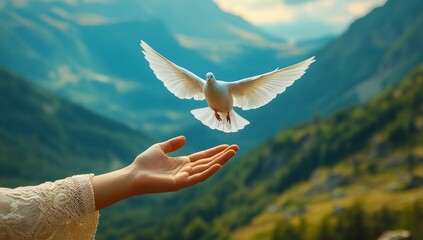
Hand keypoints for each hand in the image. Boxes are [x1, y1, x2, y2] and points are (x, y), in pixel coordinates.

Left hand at [92, 136, 238, 209]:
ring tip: (232, 153)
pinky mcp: (180, 183)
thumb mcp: (160, 148)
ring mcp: (185, 177)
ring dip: (220, 161)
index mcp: (182, 163)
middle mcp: (186, 171)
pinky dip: (208, 172)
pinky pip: (197, 178)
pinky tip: (218, 165)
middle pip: (208, 162)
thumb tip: (185, 138)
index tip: (227, 145)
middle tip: (236, 148)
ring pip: (207, 168)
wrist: (133, 175)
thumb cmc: (144, 163)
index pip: (203, 156)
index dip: (215, 151)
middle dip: (222, 155)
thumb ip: (172, 144)